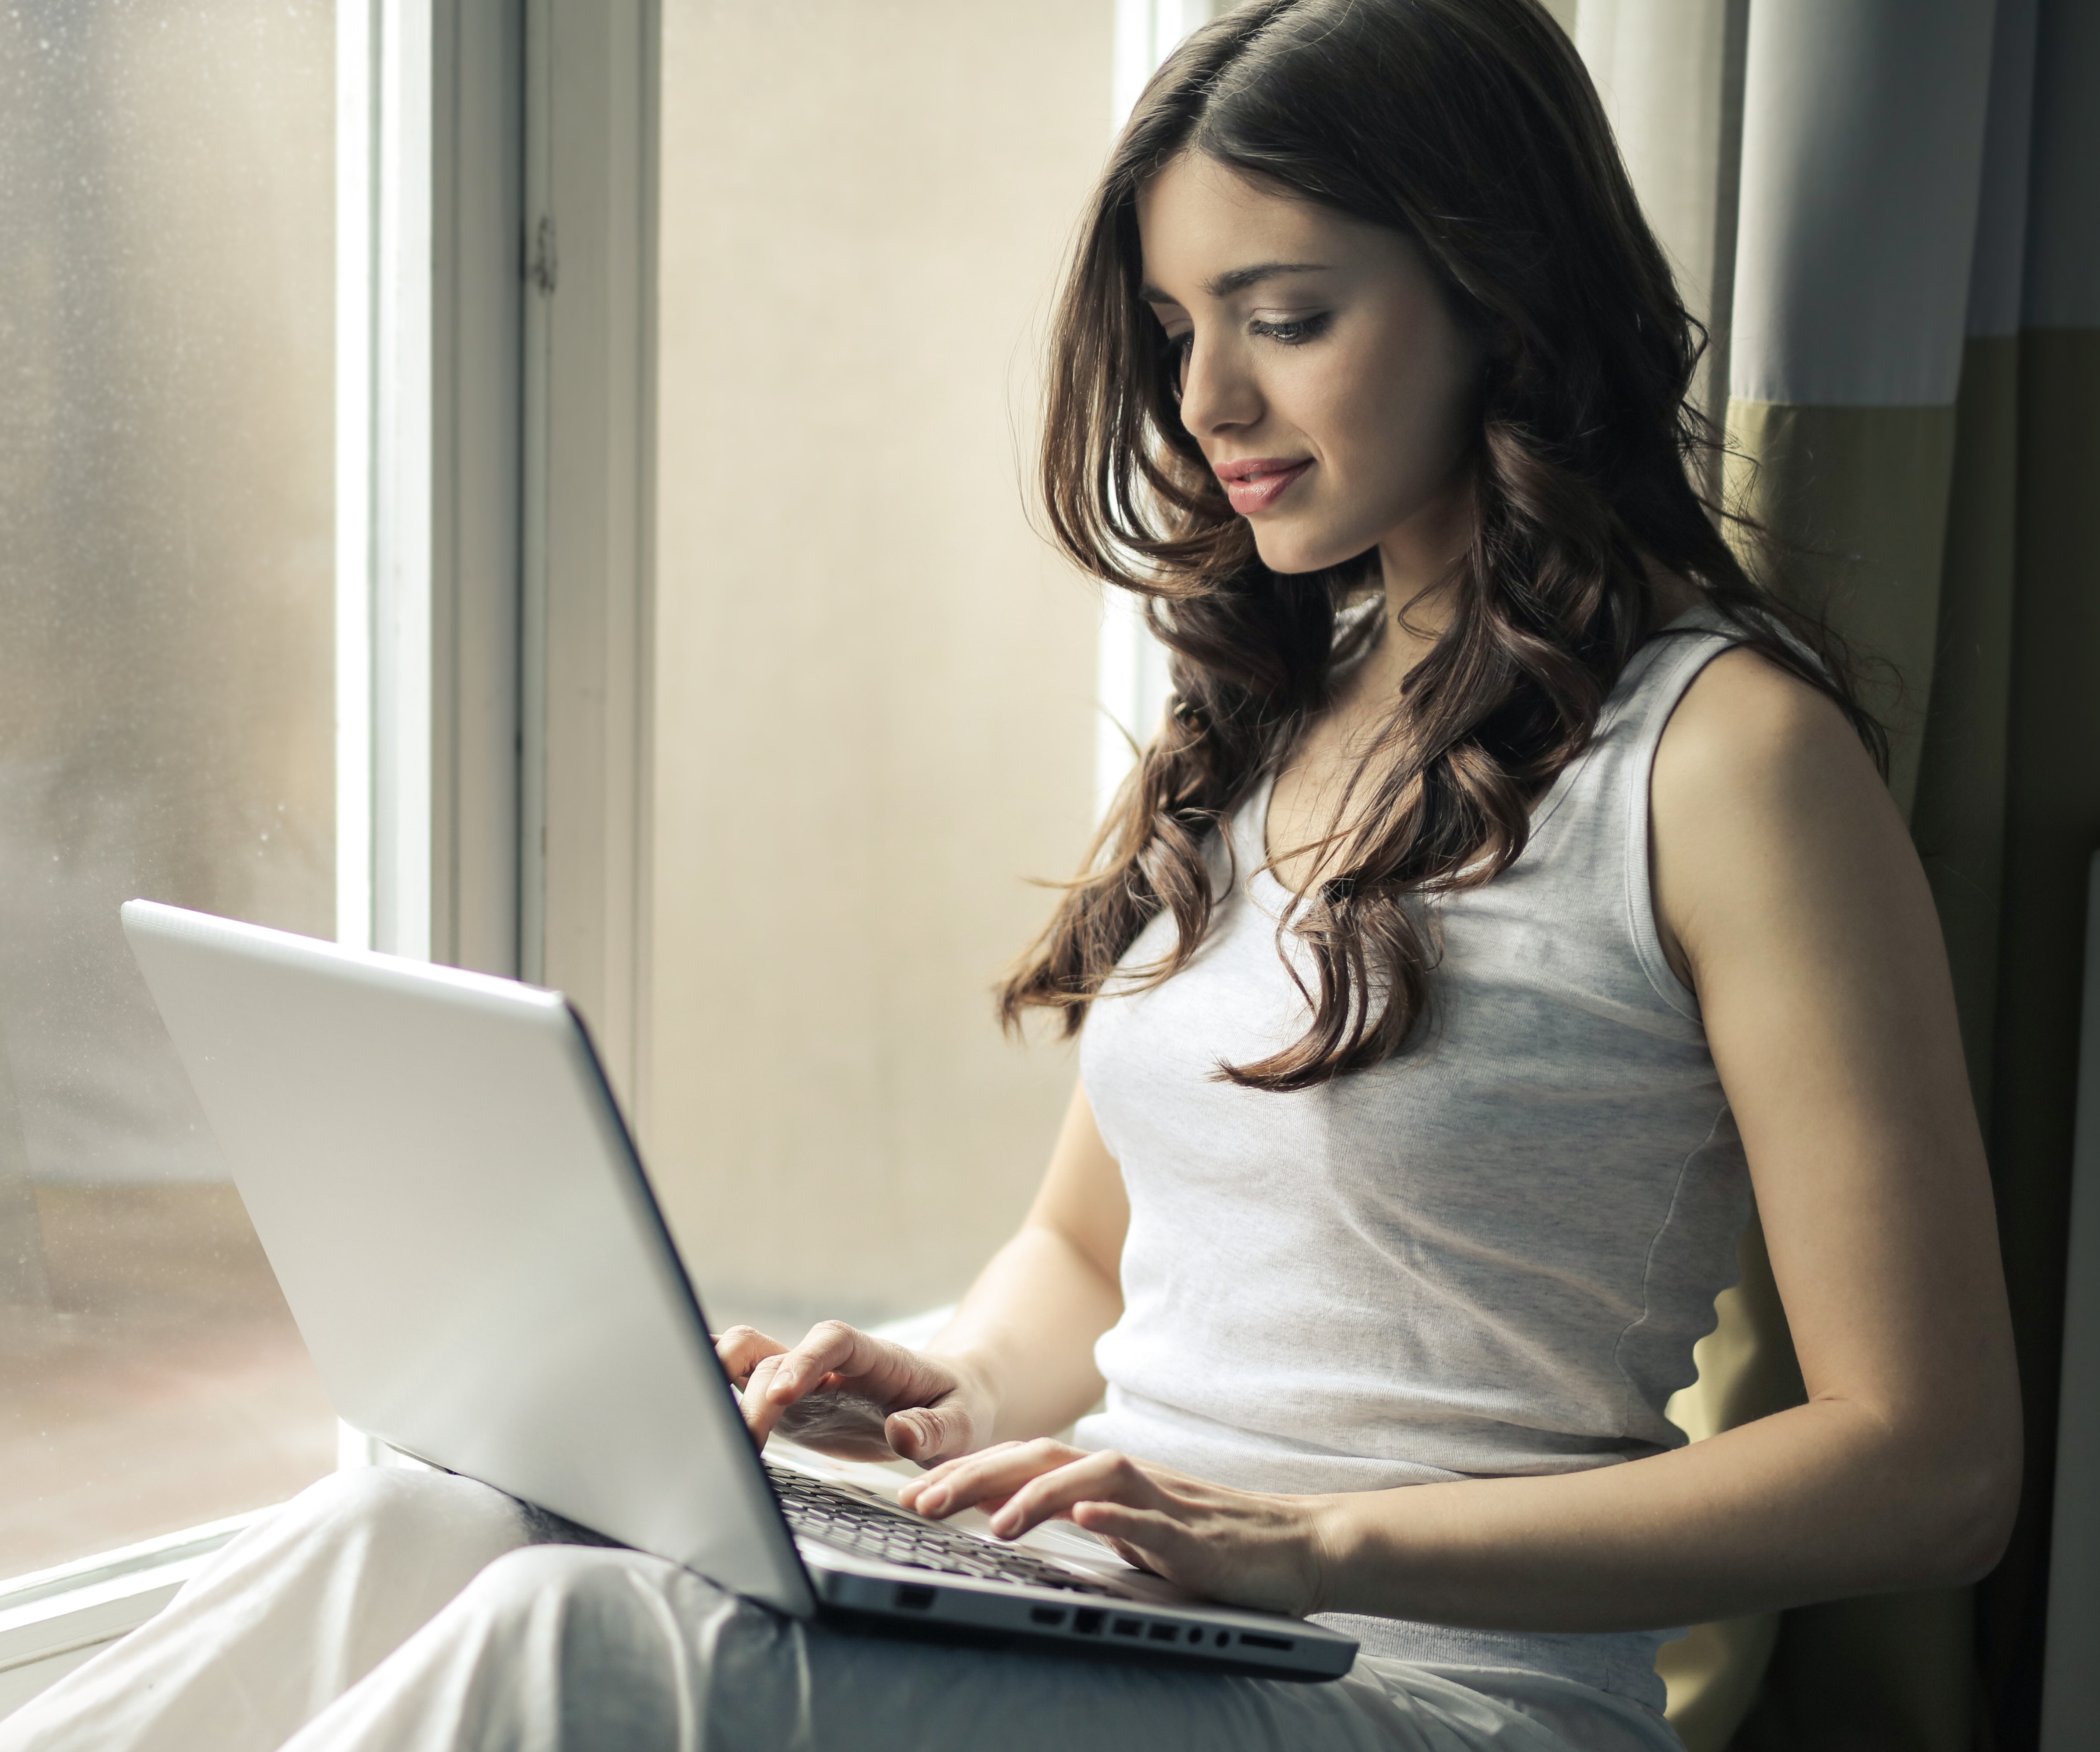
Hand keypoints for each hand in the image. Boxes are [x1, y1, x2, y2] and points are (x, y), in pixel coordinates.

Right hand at [713, 1321, 993, 1465]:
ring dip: (723, 1384)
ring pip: (749, 1360)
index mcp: (874, 1358)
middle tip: (748, 1442)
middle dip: (752, 1390)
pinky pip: (746, 1384)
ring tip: (714, 1437)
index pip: (832, 1342)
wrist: (951, 1403)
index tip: (783, 1396)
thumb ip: (936, 1429)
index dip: (803, 1361)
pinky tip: (688, 1402)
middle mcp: (831, 1365)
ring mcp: (805, 1383)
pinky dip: (717, 1385)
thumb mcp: (962, 1422)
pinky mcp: (791, 1407)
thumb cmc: (958, 1409)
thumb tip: (902, 1435)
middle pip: (775, 1352)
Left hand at [895, 1439, 1337, 1616]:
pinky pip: (1150, 1519)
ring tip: (992, 1523)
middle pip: (1039, 1456)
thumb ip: (1081, 1517)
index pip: (1022, 1461)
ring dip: (1036, 1495)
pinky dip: (1115, 1515)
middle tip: (919, 1503)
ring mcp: (1161, 1499)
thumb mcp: (1129, 1528)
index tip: (911, 1491)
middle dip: (975, 1476)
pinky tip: (1084, 1518)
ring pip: (1089, 1477)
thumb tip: (1013, 1517)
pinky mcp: (1194, 1533)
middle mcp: (1126, 1475)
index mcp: (1105, 1477)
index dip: (965, 1472)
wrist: (1294, 1544)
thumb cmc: (1208, 1540)